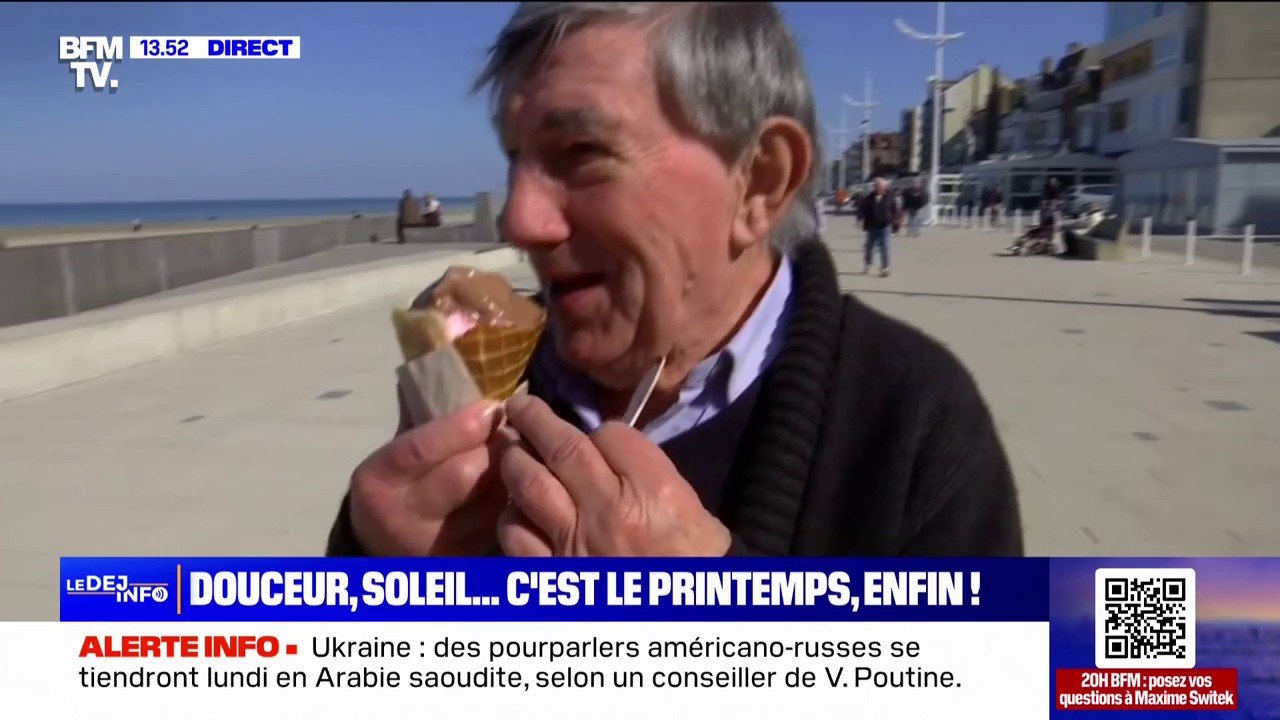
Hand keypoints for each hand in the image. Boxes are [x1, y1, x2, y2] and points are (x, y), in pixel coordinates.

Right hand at [348, 400, 507, 554]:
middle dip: (495, 448)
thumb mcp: (399, 456)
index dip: (463, 426)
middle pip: (463, 476)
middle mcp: (402, 516)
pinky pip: (502, 521)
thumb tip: (490, 407)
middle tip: (513, 431)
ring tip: (521, 455)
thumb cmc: (401, 484)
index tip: (492, 408)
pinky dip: (516, 499)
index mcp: (379, 480)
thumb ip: (437, 433)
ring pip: (491, 500)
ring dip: (514, 473)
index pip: (422, 448)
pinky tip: (520, 486)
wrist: (384, 547)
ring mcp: (434, 545)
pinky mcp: (465, 559)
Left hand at [494, 395, 730, 556]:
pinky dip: (512, 520)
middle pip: (563, 450)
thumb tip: (611, 451)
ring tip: (510, 453)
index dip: (597, 428)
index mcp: (653, 493)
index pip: (613, 436)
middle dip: (536, 421)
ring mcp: (574, 545)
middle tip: (519, 407)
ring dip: (516, 465)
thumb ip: (650, 476)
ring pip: (529, 487)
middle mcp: (608, 512)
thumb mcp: (694, 511)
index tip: (592, 433)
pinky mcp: (552, 577)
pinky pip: (517, 538)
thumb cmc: (695, 566)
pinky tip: (516, 513)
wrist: (683, 620)